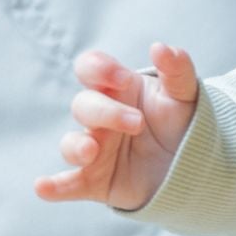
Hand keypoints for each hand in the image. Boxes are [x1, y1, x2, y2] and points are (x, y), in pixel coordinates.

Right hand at [33, 43, 199, 209]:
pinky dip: (55, 187)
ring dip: (76, 147)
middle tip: (137, 123)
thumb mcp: (184, 95)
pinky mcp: (96, 181)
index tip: (122, 79)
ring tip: (91, 151)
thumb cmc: (180, 123)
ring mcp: (95, 149)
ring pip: (71, 144)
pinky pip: (70, 184)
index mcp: (117, 89)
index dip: (98, 69)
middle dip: (106, 112)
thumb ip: (177, 70)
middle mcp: (100, 117)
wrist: (193, 167)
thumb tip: (161, 47)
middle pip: (83, 105)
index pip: (91, 68)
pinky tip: (42, 187)